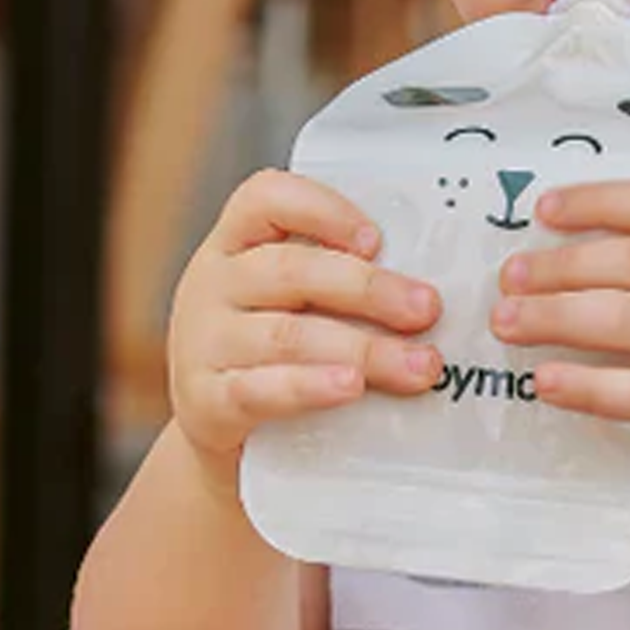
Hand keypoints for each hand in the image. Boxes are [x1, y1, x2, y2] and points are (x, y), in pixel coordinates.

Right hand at [167, 170, 444, 462]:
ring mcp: (203, 344)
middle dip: (368, 289)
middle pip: (291, 271)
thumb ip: (333, 285)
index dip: (322, 210)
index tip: (377, 240)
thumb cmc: (265, 352)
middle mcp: (211, 285)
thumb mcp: (283, 302)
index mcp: (233, 245)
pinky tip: (350, 388)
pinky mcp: (206, 402)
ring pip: (286, 336)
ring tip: (415, 365)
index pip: (265, 199)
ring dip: (361, 349)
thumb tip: (421, 290)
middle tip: (426, 310)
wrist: (212, 429)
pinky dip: (309, 387)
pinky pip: (260, 390)